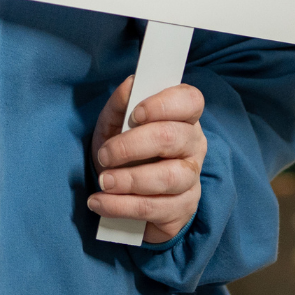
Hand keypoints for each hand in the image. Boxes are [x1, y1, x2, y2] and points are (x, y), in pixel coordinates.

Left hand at [88, 77, 206, 243]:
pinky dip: (122, 207)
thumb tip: (129, 85)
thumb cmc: (126, 150)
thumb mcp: (116, 123)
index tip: (135, 114)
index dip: (163, 105)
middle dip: (132, 146)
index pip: (190, 100)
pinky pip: (155, 208)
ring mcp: (191, 178)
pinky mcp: (182, 208)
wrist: (127, 193)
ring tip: (104, 181)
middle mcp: (193, 145)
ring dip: (129, 180)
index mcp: (183, 116)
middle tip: (105, 155)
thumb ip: (121, 103)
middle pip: (172, 138)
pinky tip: (101, 202)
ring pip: (168, 177)